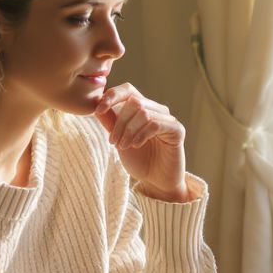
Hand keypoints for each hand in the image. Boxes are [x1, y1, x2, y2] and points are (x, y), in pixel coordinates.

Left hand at [95, 83, 189, 200]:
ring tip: (123, 146)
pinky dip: (141, 134)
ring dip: (128, 130)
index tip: (98, 110)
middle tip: (113, 141)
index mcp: (143, 109)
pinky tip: (136, 145)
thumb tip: (95, 103)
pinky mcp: (177, 130)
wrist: (156, 182)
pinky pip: (155, 124)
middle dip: (119, 122)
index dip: (112, 95)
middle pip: (134, 101)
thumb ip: (110, 122)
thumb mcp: (119, 140)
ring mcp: (168, 119)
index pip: (128, 90)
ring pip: (144, 112)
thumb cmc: (140, 160)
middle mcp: (157, 110)